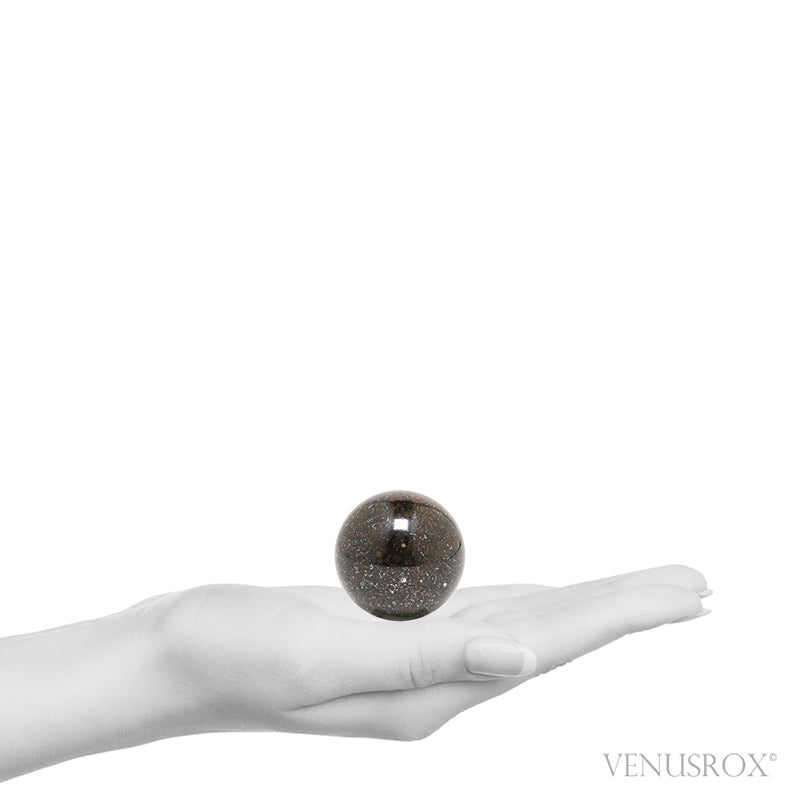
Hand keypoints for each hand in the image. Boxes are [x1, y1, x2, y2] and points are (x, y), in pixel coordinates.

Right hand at [151, 564, 710, 741]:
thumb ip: (426, 662)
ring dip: (588, 601)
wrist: (183, 649)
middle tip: (697, 585)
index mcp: (432, 691)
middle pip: (555, 635)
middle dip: (628, 607)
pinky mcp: (395, 630)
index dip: (623, 614)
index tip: (688, 594)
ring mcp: (418, 654)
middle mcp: (439, 678)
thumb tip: (522, 663)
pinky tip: (553, 597)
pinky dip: (533, 597)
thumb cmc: (238, 654)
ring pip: (526, 621)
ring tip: (644, 591)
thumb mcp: (325, 661)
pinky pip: (483, 610)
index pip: (551, 645)